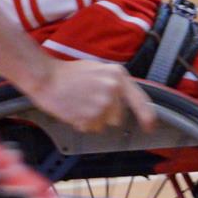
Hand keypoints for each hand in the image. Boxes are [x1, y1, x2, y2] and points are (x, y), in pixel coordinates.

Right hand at [29, 58, 156, 132]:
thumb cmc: (69, 73)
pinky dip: (82, 123)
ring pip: (103, 124)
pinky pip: (90, 128)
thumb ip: (114, 84)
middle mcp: (113, 89)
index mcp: (117, 75)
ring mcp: (102, 104)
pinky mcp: (90, 116)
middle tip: (88, 101)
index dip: (147, 116)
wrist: (47, 78)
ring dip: (93, 119)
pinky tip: (74, 109)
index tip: (150, 126)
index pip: (140, 99)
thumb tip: (124, 100)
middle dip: (106, 115)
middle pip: (118, 117)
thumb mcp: (98, 70)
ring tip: (80, 104)